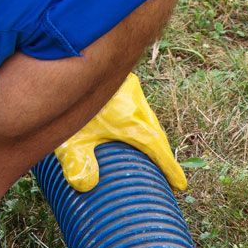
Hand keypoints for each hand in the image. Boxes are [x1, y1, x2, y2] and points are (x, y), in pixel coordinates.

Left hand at [54, 73, 186, 193]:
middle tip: (169, 177)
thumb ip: (76, 161)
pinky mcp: (123, 87)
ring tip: (152, 159)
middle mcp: (137, 106)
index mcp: (131, 120)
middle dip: (162, 156)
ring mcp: (131, 93)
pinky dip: (141, 125)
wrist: (69, 61)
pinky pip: (139, 111)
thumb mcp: (69, 135)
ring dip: (151, 140)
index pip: (156, 148)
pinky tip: (130, 134)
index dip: (170, 168)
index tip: (181, 185)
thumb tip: (84, 186)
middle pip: (155, 134)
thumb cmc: (67, 101)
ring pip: (148, 121)